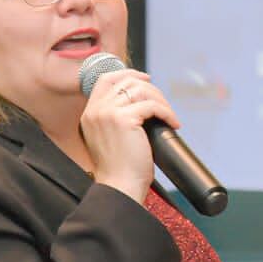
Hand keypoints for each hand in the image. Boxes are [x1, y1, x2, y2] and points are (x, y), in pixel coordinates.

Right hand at [80, 69, 179, 199]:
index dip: (127, 74)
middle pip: (125, 81)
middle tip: (163, 102)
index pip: (106, 80)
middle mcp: (95, 111)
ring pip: (140, 90)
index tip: (146, 79)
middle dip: (149, 87)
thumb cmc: (120, 169)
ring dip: (160, 100)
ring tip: (169, 116)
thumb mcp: (110, 138)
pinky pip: (152, 106)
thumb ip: (117, 118)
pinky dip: (167, 112)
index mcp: (89, 114)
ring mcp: (107, 113)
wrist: (119, 187)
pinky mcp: (124, 119)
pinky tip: (172, 123)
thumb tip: (142, 102)